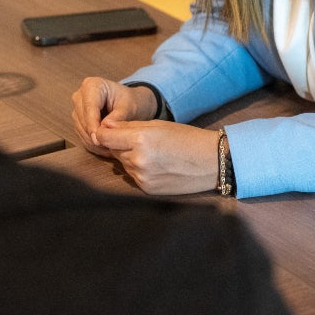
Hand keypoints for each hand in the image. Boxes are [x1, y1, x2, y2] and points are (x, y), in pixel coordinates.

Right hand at [71, 77, 157, 156]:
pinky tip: (105, 149)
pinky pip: (81, 135)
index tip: (98, 139)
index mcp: (92, 85)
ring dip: (93, 142)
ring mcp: (77, 108)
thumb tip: (104, 127)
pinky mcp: (78, 120)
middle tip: (108, 149)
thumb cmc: (130, 101)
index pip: (89, 107)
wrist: (129, 103)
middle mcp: (80, 95)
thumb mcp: (129, 107)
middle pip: (82, 119)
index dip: (93, 125)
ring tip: (110, 150)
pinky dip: (92, 144)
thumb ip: (118, 116)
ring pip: (80, 129)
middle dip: (94, 136)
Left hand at [93, 120, 220, 194]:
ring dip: (129, 158)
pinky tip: (156, 165)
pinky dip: (138, 170)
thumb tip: (104, 126)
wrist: (211, 162)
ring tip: (151, 153)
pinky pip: (133, 177)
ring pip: (123, 164)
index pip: (104, 137)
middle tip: (138, 140)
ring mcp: (142, 177)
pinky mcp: (147, 189)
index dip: (104, 132)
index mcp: (140, 140)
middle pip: (113, 151)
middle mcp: (138, 160)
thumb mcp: (157, 124)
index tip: (109, 130)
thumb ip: (128, 126)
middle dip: (119, 145)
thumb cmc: (186, 138)